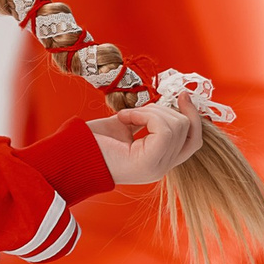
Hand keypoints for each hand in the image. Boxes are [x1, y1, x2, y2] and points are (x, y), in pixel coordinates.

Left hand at [87, 99, 203, 185]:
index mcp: (158, 161)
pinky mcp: (150, 162)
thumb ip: (147, 119)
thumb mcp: (125, 125)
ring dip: (150, 112)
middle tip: (135, 112)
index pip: (193, 141)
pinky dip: (144, 115)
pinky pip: (165, 127)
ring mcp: (158, 167)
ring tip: (126, 117)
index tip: (182, 95)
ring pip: (176, 125)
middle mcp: (162, 168)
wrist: (70, 154)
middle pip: (188, 129)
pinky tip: (124, 119)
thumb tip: (168, 102)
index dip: (193, 116)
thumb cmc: (92, 141)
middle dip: (163, 110)